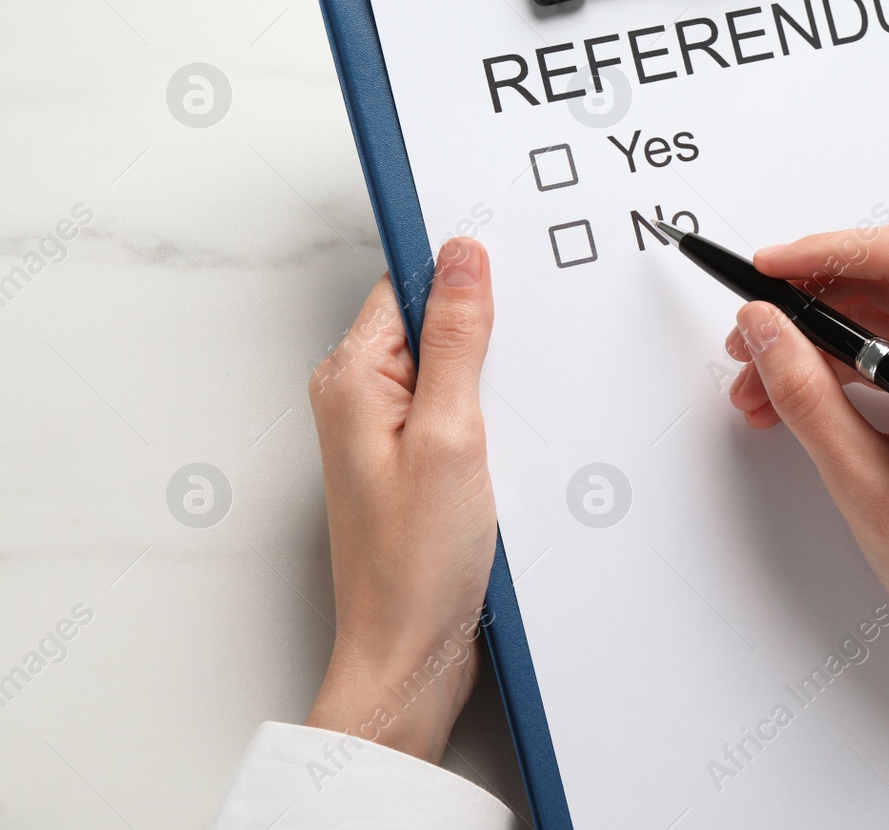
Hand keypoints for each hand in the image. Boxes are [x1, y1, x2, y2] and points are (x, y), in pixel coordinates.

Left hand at [303, 238, 497, 763]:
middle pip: (433, 321)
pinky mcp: (415, 461)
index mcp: (352, 378)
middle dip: (486, 335)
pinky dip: (492, 419)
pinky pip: (459, 409)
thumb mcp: (451, 435)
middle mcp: (360, 397)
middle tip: (511, 378)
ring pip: (454, 367)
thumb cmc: (414, 566)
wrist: (410, 655)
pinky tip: (508, 450)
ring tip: (503, 431)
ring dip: (493, 383)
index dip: (462, 274)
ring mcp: (386, 431)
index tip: (511, 281)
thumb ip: (458, 340)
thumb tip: (463, 258)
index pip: (409, 283)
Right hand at [725, 223, 888, 742]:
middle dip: (805, 304)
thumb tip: (762, 325)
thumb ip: (805, 394)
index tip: (763, 271)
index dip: (825, 251)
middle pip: (886, 283)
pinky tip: (792, 398)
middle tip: (744, 342)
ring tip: (756, 386)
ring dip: (815, 340)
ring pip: (882, 317)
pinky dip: (841, 365)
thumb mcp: (861, 481)